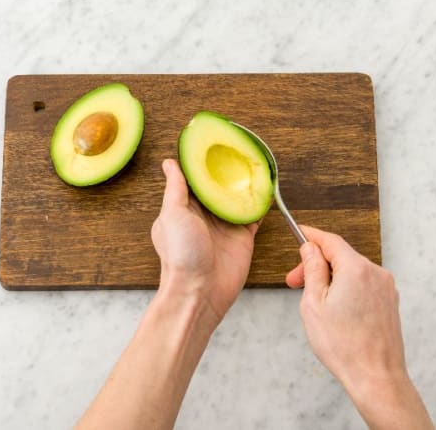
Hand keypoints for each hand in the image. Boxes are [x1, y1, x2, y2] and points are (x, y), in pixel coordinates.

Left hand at [151, 159, 258, 324]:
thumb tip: (169, 163)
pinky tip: (266, 187)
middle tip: (237, 148)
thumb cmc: (180, 256)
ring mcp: (224, 226)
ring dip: (244, 184)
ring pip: (236, 198)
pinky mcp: (243, 237)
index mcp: (183, 208)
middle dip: (225, 171)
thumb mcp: (172, 214)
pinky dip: (260, 202)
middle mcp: (204, 215)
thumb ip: (176, 188)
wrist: (200, 291)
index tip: (210, 144)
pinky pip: (253, 215)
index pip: (193, 180)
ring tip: (254, 162)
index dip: (201, 164)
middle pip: (217, 187)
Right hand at [286, 226, 433, 429]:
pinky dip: (346, 288)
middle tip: (294, 282)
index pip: (330, 240)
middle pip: (341, 256)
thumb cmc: (344, 346)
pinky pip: (363, 284)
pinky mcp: (389, 301)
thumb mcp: (314, 304)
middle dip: (316, 265)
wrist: (376, 377)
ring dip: (330, 278)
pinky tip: (334, 308)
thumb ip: (313, 270)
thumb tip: (311, 249)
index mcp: (356, 269)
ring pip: (351, 271)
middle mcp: (375, 273)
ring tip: (313, 301)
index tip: (299, 233)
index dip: (311, 236)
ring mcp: (386, 288)